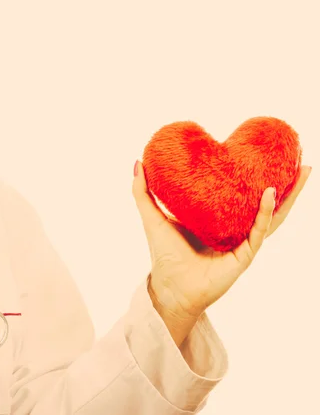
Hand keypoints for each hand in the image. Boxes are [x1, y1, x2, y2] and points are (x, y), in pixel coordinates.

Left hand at [132, 161, 311, 343]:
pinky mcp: (244, 255)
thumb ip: (143, 191)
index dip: (254, 177)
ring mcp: (242, 242)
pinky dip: (265, 213)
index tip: (263, 155)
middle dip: (285, 183)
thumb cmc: (164, 254)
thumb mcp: (153, 217)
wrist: (170, 286)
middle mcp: (235, 229)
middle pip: (265, 203)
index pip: (241, 195)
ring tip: (303, 172)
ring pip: (273, 215)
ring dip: (290, 195)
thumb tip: (138, 161)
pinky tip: (270, 194)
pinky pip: (258, 231)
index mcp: (218, 219)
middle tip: (298, 161)